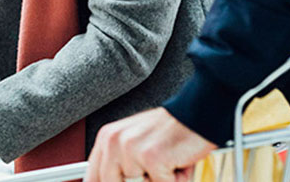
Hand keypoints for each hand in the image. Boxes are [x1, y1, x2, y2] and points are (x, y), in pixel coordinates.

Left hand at [86, 107, 216, 181]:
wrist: (196, 114)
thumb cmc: (170, 132)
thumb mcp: (135, 144)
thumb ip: (119, 165)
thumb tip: (111, 181)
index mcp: (106, 138)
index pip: (93, 176)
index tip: (120, 181)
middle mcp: (114, 141)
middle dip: (140, 181)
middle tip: (154, 168)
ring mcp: (131, 149)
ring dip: (158, 180)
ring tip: (167, 163)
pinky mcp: (151, 157)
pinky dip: (175, 180)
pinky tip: (177, 163)